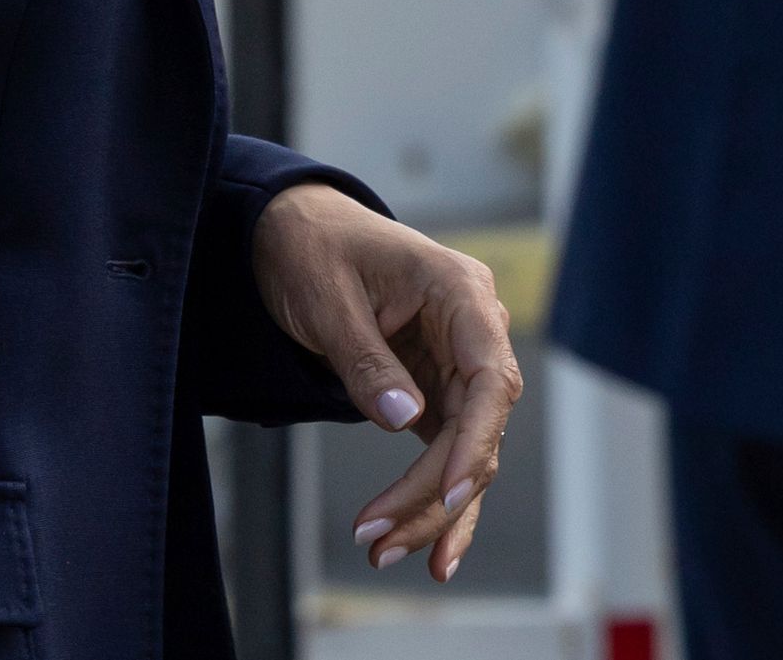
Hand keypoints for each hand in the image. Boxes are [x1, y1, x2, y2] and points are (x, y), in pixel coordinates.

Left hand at [252, 182, 522, 582]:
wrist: (292, 230)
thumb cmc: (312, 248)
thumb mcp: (326, 298)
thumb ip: (365, 359)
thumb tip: (403, 420)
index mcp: (460, 292)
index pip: (490, 378)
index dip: (475, 441)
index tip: (448, 492)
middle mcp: (473, 332)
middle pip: (477, 428)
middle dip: (433, 493)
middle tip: (378, 538)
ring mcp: (457, 366)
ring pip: (464, 453)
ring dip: (429, 509)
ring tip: (384, 552)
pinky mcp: (436, 392)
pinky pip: (446, 454)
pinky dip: (433, 500)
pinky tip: (430, 552)